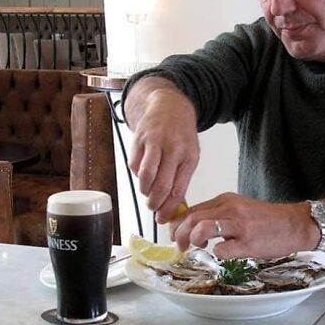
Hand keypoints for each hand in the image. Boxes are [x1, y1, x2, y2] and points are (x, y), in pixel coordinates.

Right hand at [126, 81, 199, 222]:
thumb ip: (181, 178)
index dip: (168, 208)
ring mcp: (155, 142)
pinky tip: (143, 173)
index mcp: (189, 156)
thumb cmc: (181, 134)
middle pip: (161, 186)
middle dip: (154, 203)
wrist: (170, 106)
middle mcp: (173, 148)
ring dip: (144, 190)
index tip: (163, 218)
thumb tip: (173, 206)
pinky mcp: (140, 139)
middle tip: (153, 207)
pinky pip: (134, 165)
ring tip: (148, 192)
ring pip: (145, 177)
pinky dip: (137, 175)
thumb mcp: (190, 154)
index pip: (178, 189)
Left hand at [169, 193, 318, 258]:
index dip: (177, 224)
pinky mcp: (248, 241)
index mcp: (225, 200)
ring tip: (196, 248)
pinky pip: (222, 250)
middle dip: (179, 234)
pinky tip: (223, 254)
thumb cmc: (267, 220)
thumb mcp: (239, 209)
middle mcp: (230, 208)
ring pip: (202, 228)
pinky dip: (217, 254)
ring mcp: (239, 224)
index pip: (192, 209)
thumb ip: (218, 214)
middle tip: (179, 245)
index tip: (174, 234)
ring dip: (192, 241)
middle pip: (192, 218)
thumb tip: (192, 227)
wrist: (294, 224)